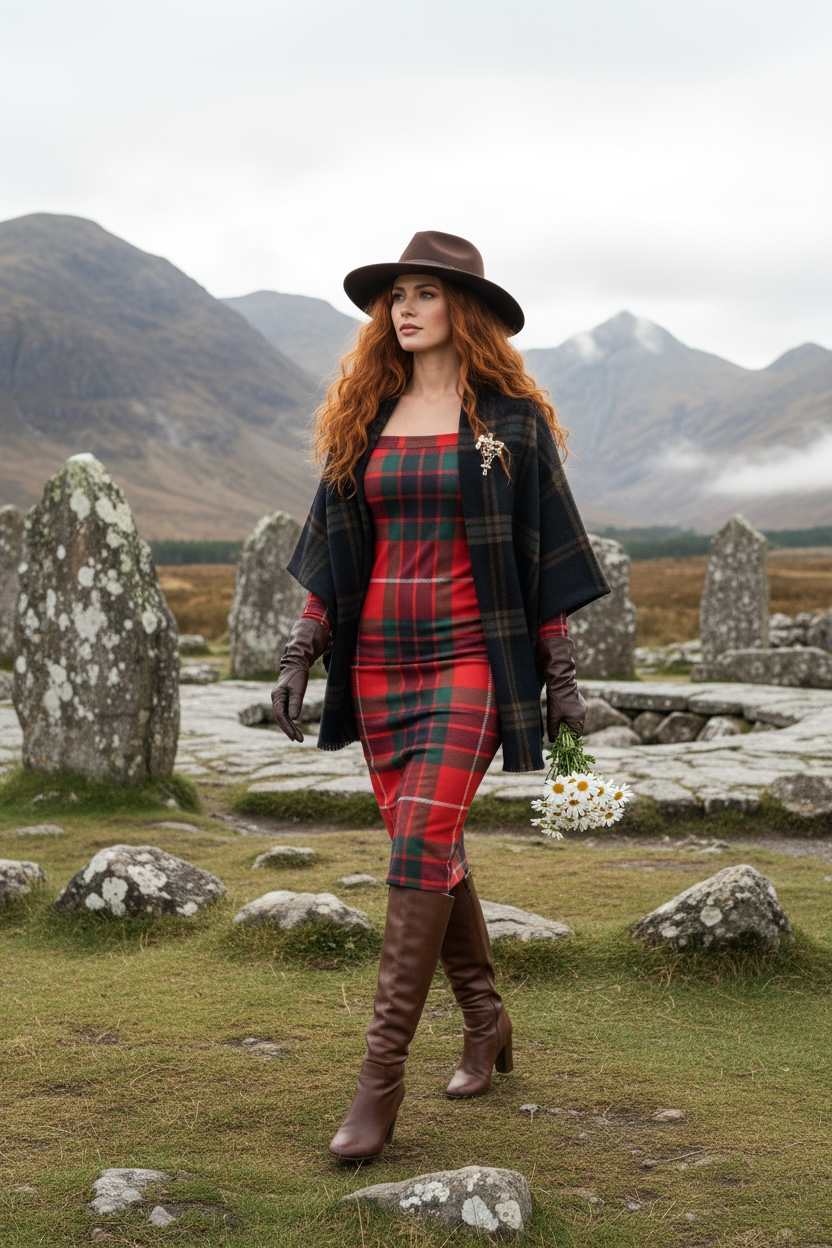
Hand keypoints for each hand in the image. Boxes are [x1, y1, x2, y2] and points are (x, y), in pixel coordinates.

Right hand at [271, 618, 331, 741]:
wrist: (296, 664)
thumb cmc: (297, 675)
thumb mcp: (298, 689)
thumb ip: (295, 703)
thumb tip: (293, 719)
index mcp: (277, 696)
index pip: (279, 715)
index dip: (286, 727)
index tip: (294, 736)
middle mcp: (276, 699)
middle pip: (281, 718)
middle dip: (289, 730)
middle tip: (298, 740)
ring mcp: (279, 700)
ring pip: (283, 717)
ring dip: (290, 727)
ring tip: (298, 738)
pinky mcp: (284, 700)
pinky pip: (286, 713)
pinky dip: (290, 722)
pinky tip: (295, 728)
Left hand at [537, 634, 586, 738]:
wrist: (560, 681)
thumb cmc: (556, 699)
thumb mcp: (552, 716)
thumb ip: (553, 730)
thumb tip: (553, 741)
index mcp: (578, 719)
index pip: (576, 734)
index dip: (569, 738)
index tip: (561, 738)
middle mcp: (583, 713)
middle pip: (577, 727)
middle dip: (568, 730)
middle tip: (558, 729)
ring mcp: (583, 706)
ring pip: (576, 719)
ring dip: (568, 721)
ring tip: (558, 719)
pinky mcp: (580, 701)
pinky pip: (576, 712)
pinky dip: (570, 714)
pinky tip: (561, 711)